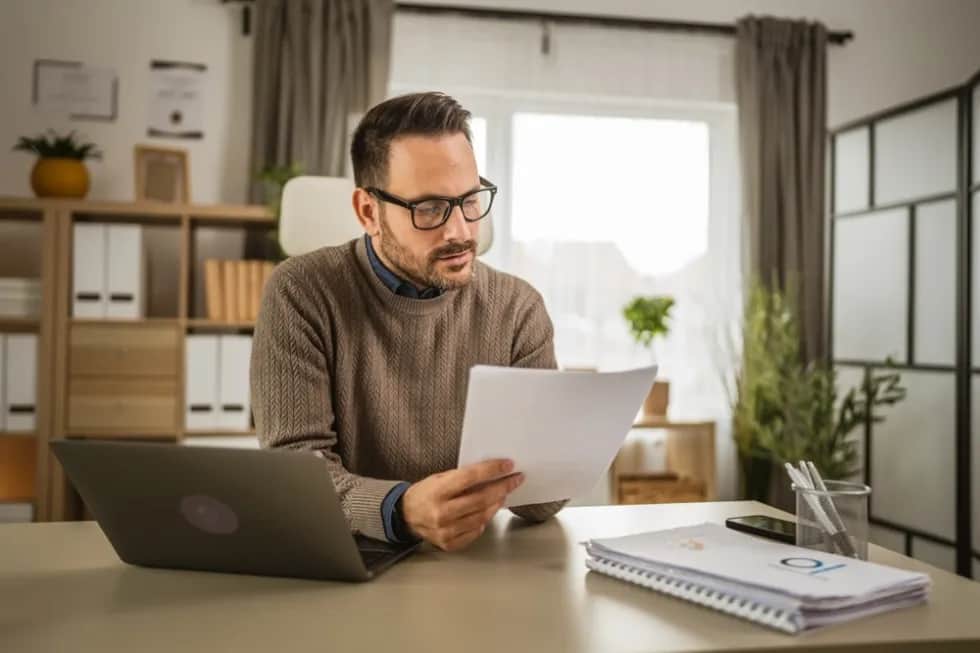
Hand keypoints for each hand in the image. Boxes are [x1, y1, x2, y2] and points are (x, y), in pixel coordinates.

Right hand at [401, 459, 524, 551]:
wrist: (405, 515)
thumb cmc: (425, 493)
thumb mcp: (439, 478)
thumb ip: (462, 478)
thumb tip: (492, 473)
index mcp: (437, 492)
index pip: (470, 478)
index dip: (491, 470)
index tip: (508, 465)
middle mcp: (441, 513)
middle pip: (480, 499)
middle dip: (502, 487)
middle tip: (515, 480)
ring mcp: (445, 531)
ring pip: (481, 517)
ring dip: (496, 504)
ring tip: (503, 494)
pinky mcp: (449, 544)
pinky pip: (475, 532)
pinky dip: (484, 520)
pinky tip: (487, 511)